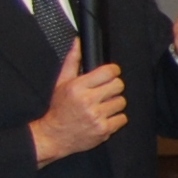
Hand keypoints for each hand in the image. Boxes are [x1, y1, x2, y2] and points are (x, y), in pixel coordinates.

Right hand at [31, 44, 128, 163]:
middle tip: (106, 91)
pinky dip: (116, 118)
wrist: (54, 136)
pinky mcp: (103, 130)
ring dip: (115, 104)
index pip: (108, 72)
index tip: (110, 74)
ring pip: (121, 102)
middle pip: (118, 86)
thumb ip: (73, 61)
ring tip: (103, 106)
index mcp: (78, 87)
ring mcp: (96, 117)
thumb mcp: (62, 82)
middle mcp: (88, 101)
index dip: (112, 71)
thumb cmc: (59, 108)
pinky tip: (105, 117)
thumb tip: (78, 41)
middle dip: (114, 87)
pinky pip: (122, 119)